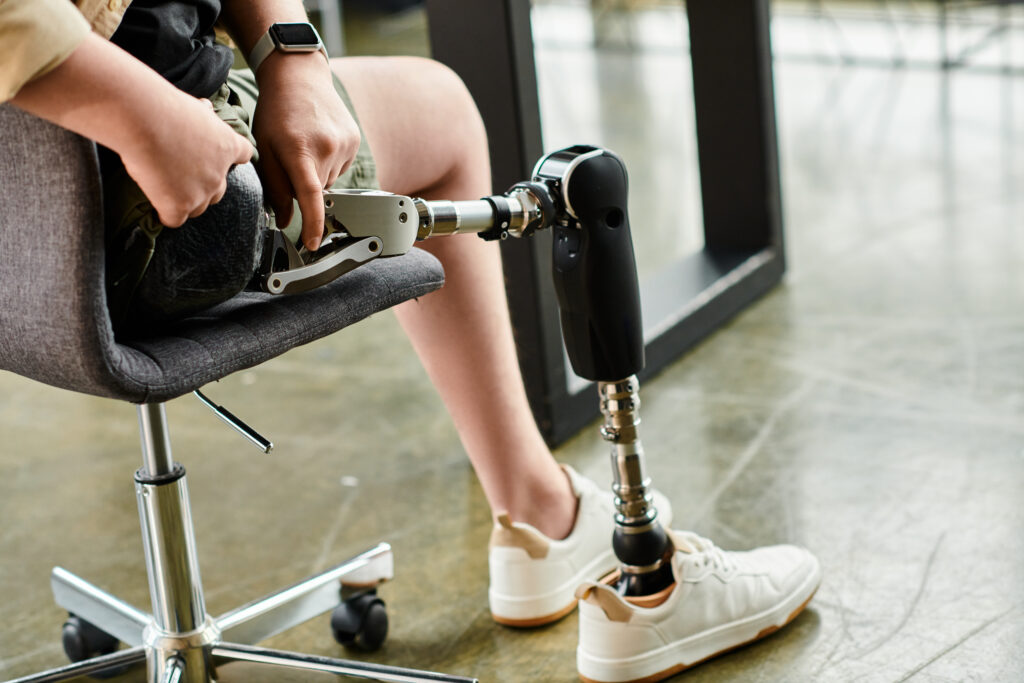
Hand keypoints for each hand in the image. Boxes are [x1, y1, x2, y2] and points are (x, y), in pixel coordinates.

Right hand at [120, 95, 253, 227]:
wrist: (144, 117)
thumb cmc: (164, 106)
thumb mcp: (192, 107)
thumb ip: (202, 116)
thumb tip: (206, 107)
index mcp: (227, 145)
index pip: (244, 154)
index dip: (230, 157)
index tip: (220, 158)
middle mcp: (220, 173)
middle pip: (219, 191)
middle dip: (203, 186)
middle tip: (180, 174)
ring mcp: (200, 192)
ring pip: (198, 208)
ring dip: (185, 201)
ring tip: (165, 188)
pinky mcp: (178, 206)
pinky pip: (174, 220)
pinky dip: (165, 214)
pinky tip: (155, 204)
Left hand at [251, 53, 360, 250]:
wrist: (298, 76)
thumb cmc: (276, 111)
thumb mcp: (264, 148)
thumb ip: (274, 187)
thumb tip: (286, 220)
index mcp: (299, 150)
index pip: (311, 197)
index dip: (313, 224)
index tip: (314, 243)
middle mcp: (326, 148)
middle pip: (318, 190)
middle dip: (305, 186)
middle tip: (291, 161)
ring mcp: (345, 144)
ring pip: (330, 180)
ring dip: (318, 173)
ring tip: (305, 146)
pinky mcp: (355, 140)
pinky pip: (341, 167)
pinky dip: (329, 162)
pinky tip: (319, 142)